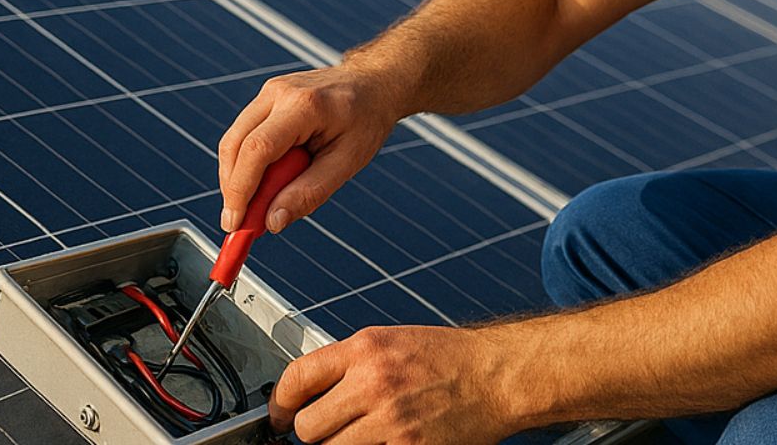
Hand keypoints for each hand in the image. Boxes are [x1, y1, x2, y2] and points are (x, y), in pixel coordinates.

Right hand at [217, 63, 404, 232]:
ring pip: (234, 139)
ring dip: (237, 176)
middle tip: (240, 222)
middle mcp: (279, 92)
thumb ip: (310, 193)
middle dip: (232, 187)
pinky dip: (247, 162)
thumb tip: (273, 221)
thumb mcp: (348, 162)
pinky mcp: (266, 96)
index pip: (257, 150)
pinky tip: (266, 181)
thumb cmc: (366, 121)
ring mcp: (270, 90)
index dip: (240, 189)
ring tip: (258, 205)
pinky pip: (244, 133)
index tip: (235, 223)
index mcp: (305, 106)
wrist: (372, 84)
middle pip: (235, 144)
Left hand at [269, 326, 519, 443]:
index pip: (297, 378)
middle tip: (328, 429)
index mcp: (366, 349)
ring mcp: (391, 421)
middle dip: (313, 431)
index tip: (281, 414)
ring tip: (359, 436)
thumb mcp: (392, 342)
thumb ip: (349, 364)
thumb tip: (308, 393)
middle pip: (308, 427)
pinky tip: (381, 442)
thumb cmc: (448, 359)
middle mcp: (374, 383)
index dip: (280, 403)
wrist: (496, 377)